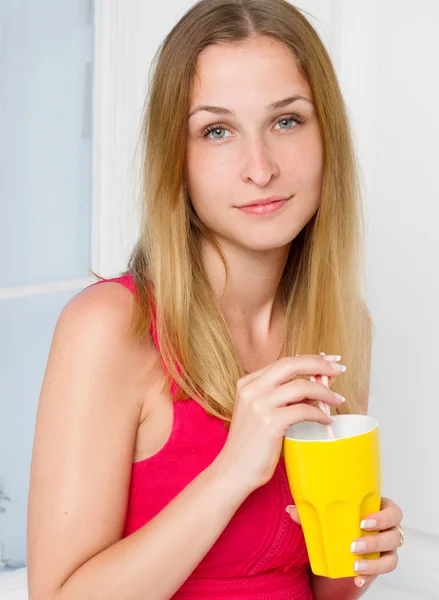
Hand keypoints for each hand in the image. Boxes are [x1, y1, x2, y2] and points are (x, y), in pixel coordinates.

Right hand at [217, 354, 345, 493]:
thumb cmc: (250, 445)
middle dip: (319, 364)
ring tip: (336, 399)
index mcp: (247, 383)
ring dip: (324, 391)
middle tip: (338, 369)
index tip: (328, 361)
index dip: (309, 359)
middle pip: (291, 365)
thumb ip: (283, 397)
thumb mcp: (261, 412)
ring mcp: (259, 405)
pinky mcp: (270, 423)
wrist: (233, 470)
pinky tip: (326, 420)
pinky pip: (303, 410)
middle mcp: (251, 389)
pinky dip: (319, 414)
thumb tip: (315, 385)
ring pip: (301, 386)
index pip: (283, 362)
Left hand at [287, 497, 403, 587]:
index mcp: (379, 510)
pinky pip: (382, 572)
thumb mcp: (328, 516)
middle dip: (376, 541)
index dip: (383, 517)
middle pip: (394, 535)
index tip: (363, 522)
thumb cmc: (341, 521)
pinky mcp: (381, 564)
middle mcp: (388, 530)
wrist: (343, 544)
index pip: (393, 511)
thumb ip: (311, 513)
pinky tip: (356, 579)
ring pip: (391, 557)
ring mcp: (387, 549)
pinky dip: (369, 576)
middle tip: (354, 545)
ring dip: (374, 563)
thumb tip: (291, 510)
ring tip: (355, 566)